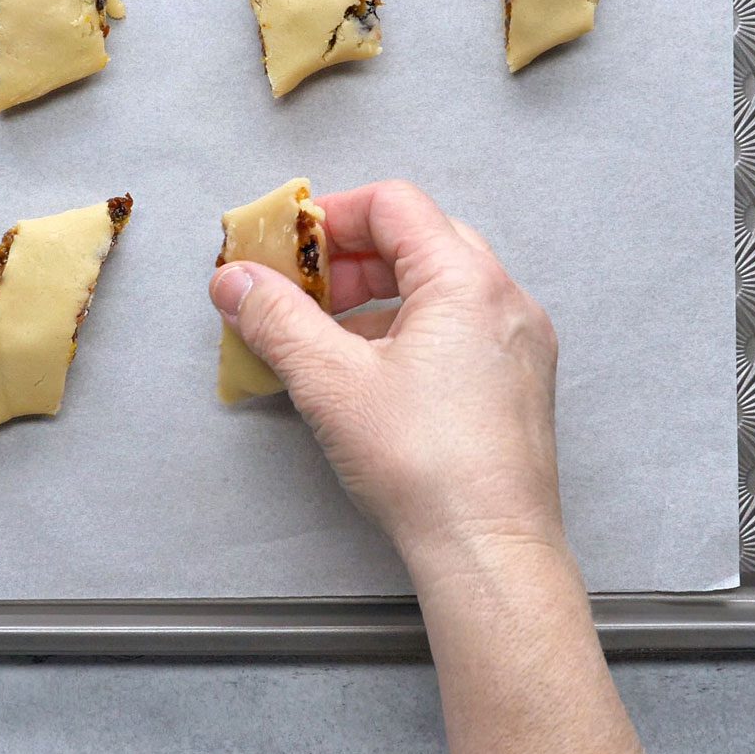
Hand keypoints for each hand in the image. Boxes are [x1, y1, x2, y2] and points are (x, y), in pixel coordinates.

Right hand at [209, 179, 565, 569]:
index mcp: (466, 281)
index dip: (331, 216)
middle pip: (421, 239)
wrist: (489, 548)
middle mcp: (505, 300)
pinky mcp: (518, 383)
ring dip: (378, 296)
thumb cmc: (423, 465)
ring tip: (326, 336)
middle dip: (351, 258)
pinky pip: (461, 328)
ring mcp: (520, 342)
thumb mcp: (330, 383)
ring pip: (441, 287)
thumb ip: (277, 320)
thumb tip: (234, 281)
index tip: (286, 248)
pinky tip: (371, 373)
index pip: (394, 205)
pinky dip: (410, 330)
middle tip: (300, 291)